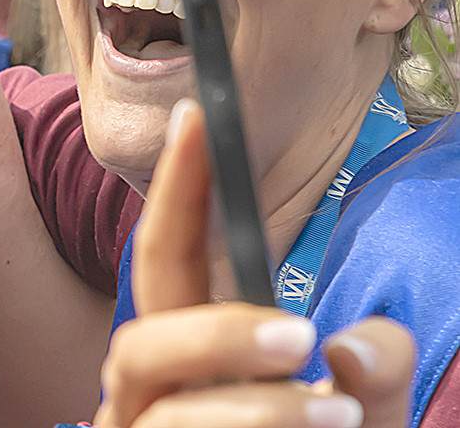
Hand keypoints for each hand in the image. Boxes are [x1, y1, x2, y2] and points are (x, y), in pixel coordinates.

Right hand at [94, 101, 414, 427]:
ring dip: (250, 412)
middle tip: (301, 342)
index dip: (180, 188)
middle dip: (215, 333)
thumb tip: (348, 348)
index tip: (199, 117)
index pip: (170, 256)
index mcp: (187, 355)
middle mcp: (144, 398)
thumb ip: (372, 377)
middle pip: (141, 340)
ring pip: (166, 410)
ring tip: (333, 422)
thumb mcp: (362, 418)